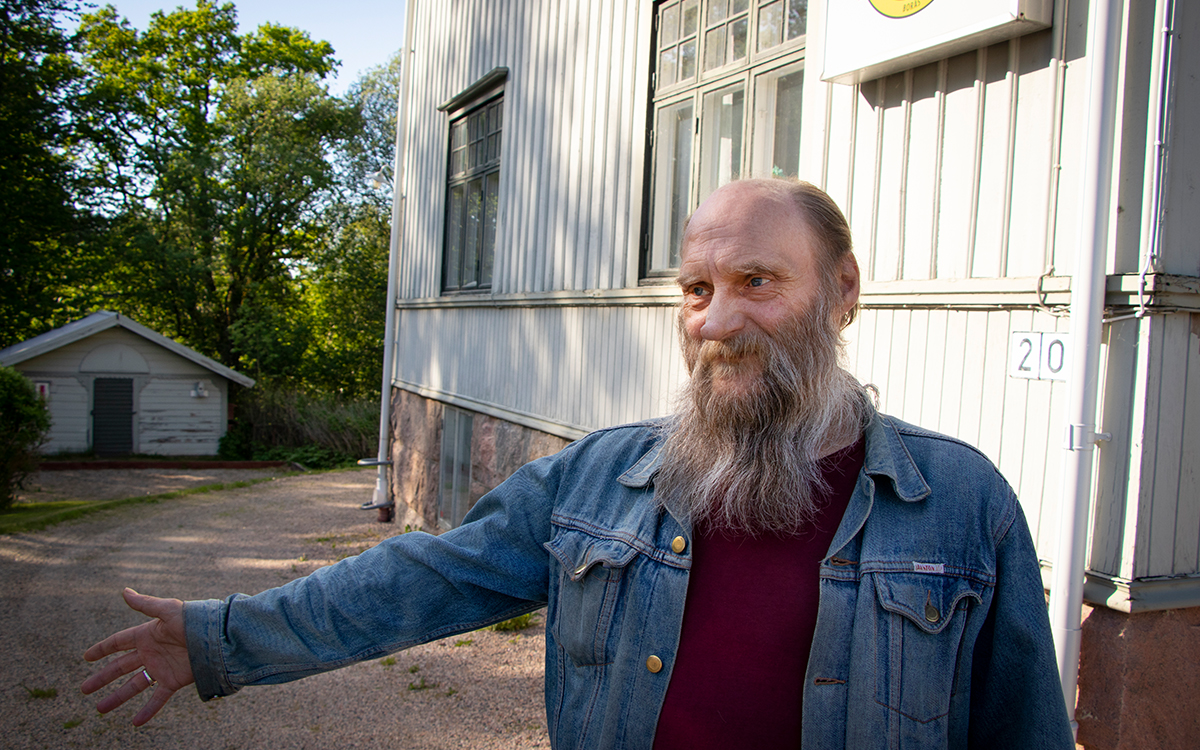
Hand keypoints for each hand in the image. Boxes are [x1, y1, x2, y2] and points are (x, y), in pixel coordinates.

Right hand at [81, 588, 193, 725]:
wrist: (216, 638)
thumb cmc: (193, 620)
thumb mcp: (167, 610)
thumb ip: (145, 605)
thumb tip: (124, 591)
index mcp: (147, 635)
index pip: (118, 642)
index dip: (102, 649)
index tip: (86, 657)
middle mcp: (151, 653)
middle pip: (120, 667)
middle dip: (102, 678)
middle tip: (84, 689)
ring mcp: (161, 668)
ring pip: (134, 685)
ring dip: (117, 697)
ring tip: (99, 709)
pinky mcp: (173, 681)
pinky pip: (157, 698)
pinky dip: (147, 710)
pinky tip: (135, 723)